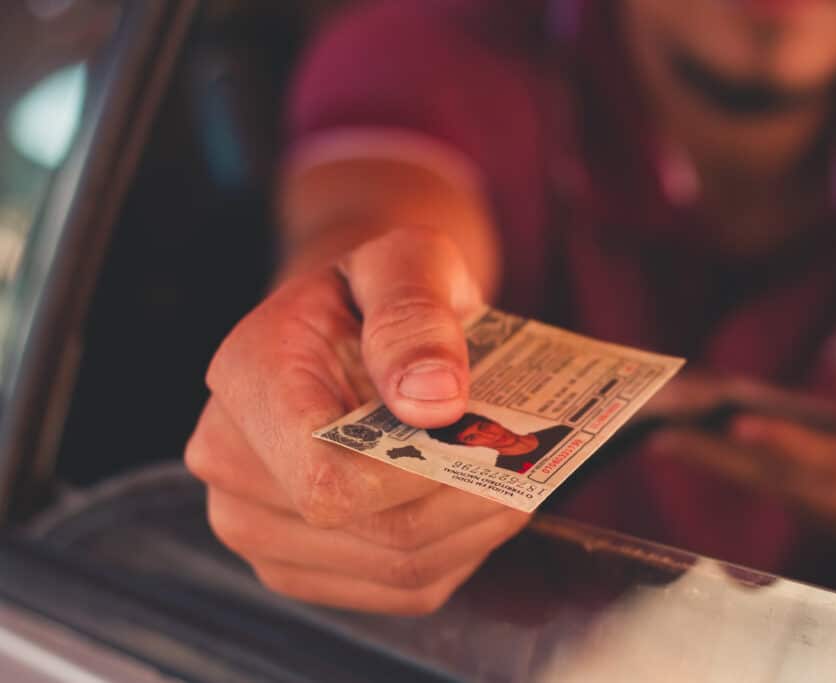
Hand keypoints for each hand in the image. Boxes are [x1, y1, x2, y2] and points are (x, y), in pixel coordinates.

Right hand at [185, 226, 529, 613]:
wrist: (348, 329)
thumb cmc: (378, 290)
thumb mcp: (406, 262)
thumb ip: (414, 316)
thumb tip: (434, 400)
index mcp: (247, 378)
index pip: (327, 476)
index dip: (419, 477)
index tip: (492, 444)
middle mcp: (230, 462)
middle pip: (373, 533)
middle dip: (469, 503)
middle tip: (531, 462)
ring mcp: (257, 525)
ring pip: (395, 570)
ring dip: (474, 531)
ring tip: (516, 480)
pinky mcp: (299, 564)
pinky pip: (398, 589)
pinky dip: (457, 554)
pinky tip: (478, 506)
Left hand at [651, 344, 835, 545]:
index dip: (792, 446)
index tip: (740, 422)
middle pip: (791, 484)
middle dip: (724, 458)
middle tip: (665, 433)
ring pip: (775, 491)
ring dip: (716, 465)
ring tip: (662, 434)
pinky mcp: (830, 513)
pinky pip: (776, 491)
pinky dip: (733, 467)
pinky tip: (693, 441)